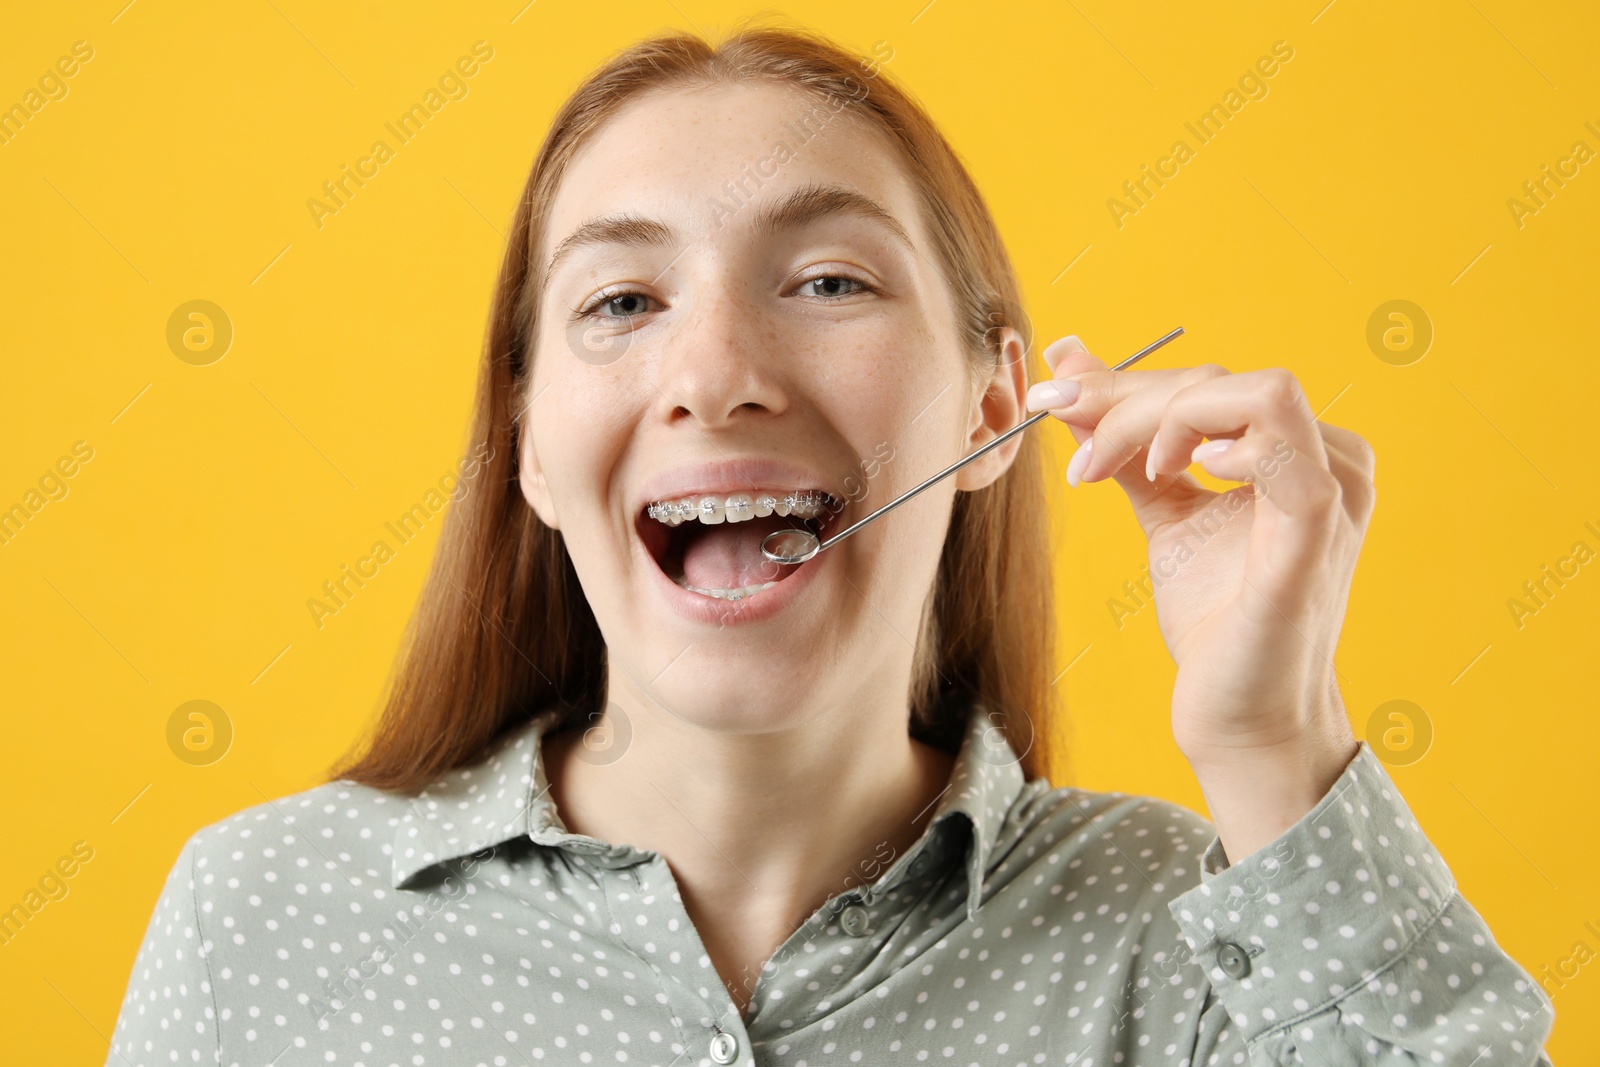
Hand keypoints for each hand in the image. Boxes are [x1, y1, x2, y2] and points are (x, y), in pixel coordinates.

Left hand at [1028, 334, 1370, 858]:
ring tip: (1107, 467)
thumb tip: (1068, 365)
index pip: (1211, 381)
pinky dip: (1215, 443)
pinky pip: (1282, 451)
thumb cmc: (1214, 618)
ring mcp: (1333, 491)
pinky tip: (1173, 473)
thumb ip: (1123, 440)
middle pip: (1223, 380)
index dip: (1125, 385)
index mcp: (1301, 448)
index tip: (1052, 404)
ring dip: (1161, 415)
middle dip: (1126, 399)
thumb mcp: (1162, 509)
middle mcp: (1331, 458)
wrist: (1240, 714)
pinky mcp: (1317, 533)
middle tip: (1066, 438)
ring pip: (1254, 393)